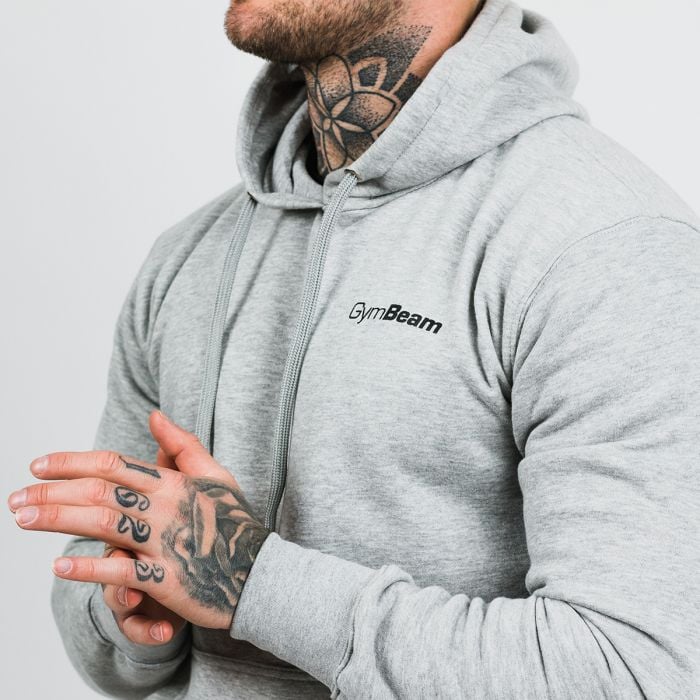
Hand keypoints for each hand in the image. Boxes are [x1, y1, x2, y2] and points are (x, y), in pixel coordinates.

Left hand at [8, 411, 270, 629]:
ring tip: (23, 519)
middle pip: (101, 491)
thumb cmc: (234, 522)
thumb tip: (155, 415)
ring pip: (106, 524)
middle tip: (16, 498)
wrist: (261, 572)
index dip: (72, 462)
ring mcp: (167, 543)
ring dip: (59, 520)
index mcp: (174, 482)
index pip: (114, 464)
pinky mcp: (169, 580)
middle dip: (52, 492)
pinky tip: (60, 566)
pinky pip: (124, 573)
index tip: (37, 465)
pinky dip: (91, 569)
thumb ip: (182, 444)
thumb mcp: (215, 475)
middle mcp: (167, 508)